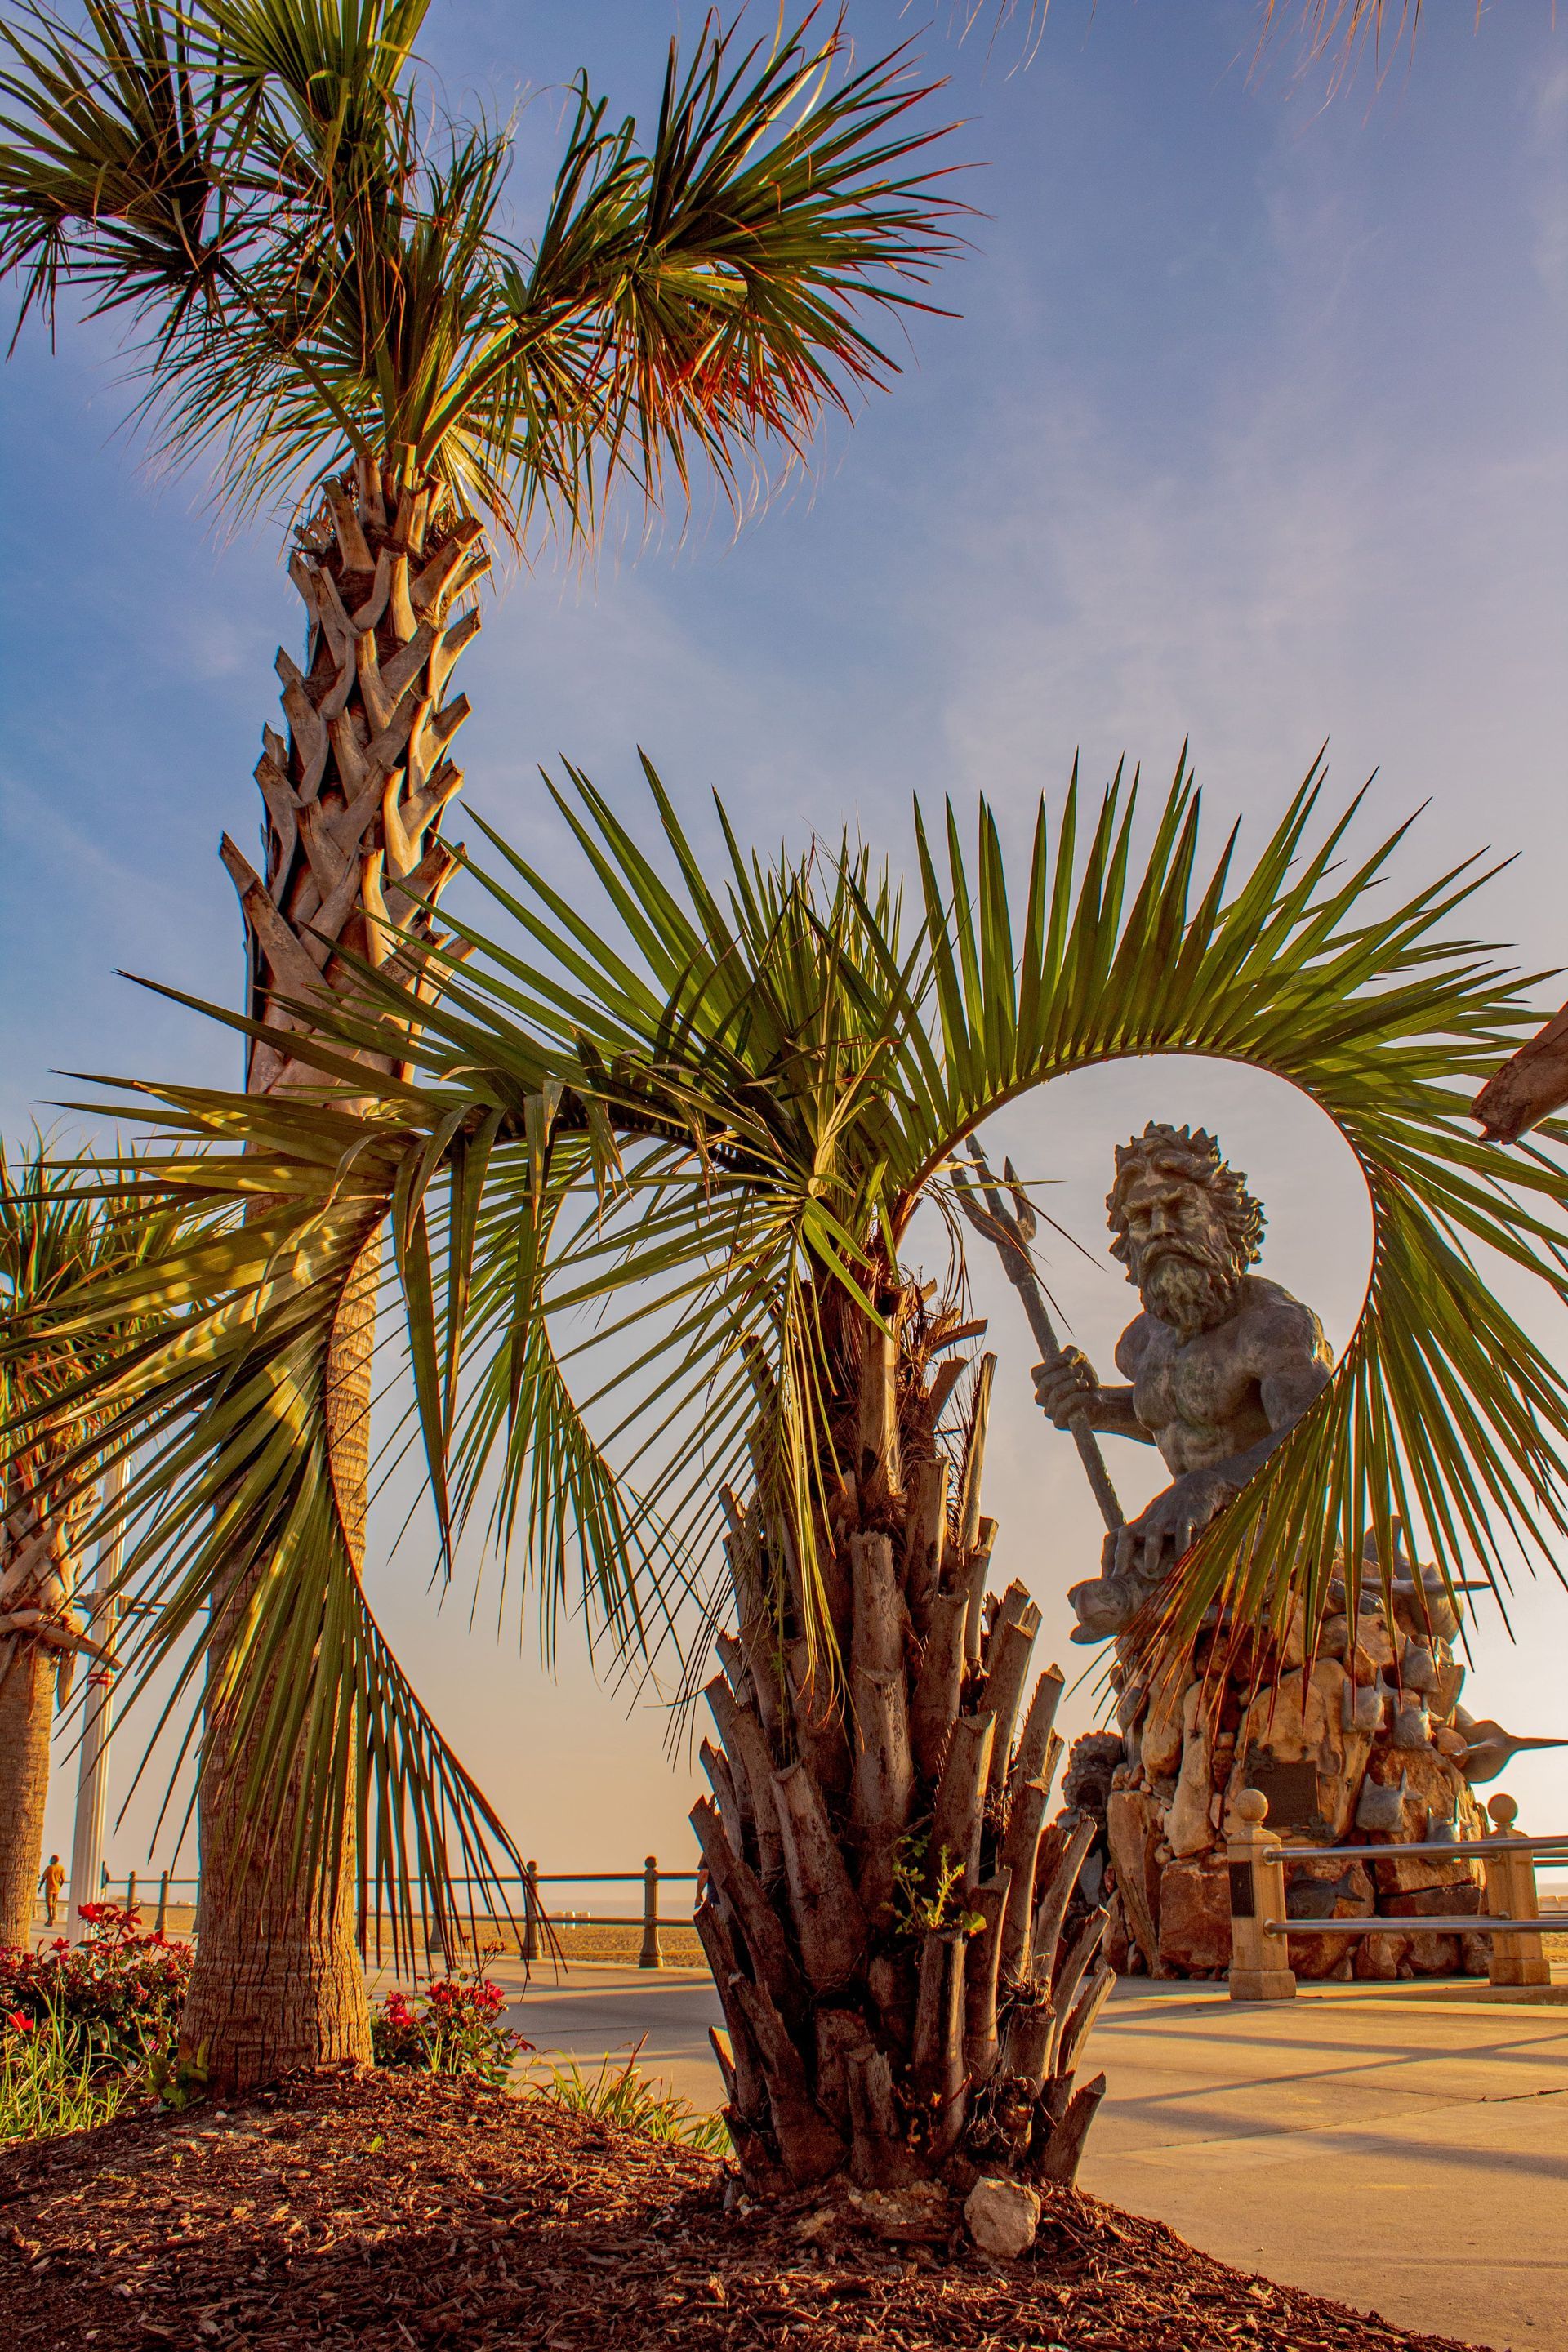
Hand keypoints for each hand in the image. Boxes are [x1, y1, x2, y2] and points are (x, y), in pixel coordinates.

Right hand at [1032, 1346, 1099, 1427]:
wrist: (1101, 1399)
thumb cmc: (1086, 1378)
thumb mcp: (1080, 1359)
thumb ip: (1071, 1353)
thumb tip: (1065, 1359)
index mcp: (1041, 1383)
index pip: (1036, 1374)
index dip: (1051, 1365)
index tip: (1068, 1361)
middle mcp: (1041, 1398)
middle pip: (1046, 1383)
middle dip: (1065, 1374)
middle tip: (1080, 1372)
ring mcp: (1049, 1411)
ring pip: (1056, 1394)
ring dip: (1073, 1385)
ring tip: (1085, 1383)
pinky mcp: (1058, 1423)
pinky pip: (1064, 1408)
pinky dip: (1078, 1398)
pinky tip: (1087, 1396)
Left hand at [1108, 1466, 1236, 1583]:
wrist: (1199, 1485)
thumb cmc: (1176, 1513)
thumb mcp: (1157, 1524)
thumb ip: (1148, 1545)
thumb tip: (1140, 1574)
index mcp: (1140, 1524)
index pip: (1115, 1538)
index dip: (1108, 1557)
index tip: (1108, 1578)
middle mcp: (1149, 1520)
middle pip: (1127, 1534)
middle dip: (1121, 1554)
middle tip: (1119, 1576)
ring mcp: (1168, 1517)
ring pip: (1153, 1531)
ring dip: (1150, 1550)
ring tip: (1150, 1570)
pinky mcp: (1188, 1514)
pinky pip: (1183, 1529)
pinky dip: (1182, 1544)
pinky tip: (1182, 1559)